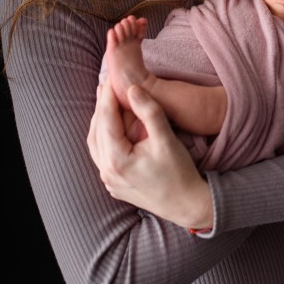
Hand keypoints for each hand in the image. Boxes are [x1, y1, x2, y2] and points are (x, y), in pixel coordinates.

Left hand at [87, 76, 213, 229]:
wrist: (187, 205)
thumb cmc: (179, 173)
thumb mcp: (166, 139)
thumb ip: (148, 111)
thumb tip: (132, 89)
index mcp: (116, 161)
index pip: (106, 120)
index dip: (108, 97)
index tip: (112, 78)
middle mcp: (107, 172)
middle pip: (97, 132)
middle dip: (102, 107)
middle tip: (107, 85)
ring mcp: (108, 180)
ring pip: (96, 144)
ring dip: (101, 122)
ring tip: (107, 102)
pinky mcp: (114, 184)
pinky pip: (102, 156)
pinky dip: (105, 137)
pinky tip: (112, 127)